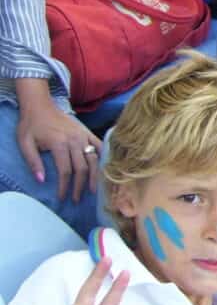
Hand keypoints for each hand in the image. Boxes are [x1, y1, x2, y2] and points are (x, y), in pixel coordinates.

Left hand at [15, 79, 101, 201]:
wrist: (40, 105)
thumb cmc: (31, 125)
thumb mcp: (24, 143)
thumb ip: (33, 162)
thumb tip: (41, 180)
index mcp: (59, 144)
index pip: (65, 171)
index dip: (65, 186)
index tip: (62, 198)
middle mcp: (74, 141)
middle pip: (82, 168)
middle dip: (81, 186)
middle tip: (78, 199)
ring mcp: (83, 136)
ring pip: (93, 160)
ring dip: (94, 176)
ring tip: (94, 190)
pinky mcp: (87, 132)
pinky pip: (100, 146)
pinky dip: (103, 158)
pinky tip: (104, 169)